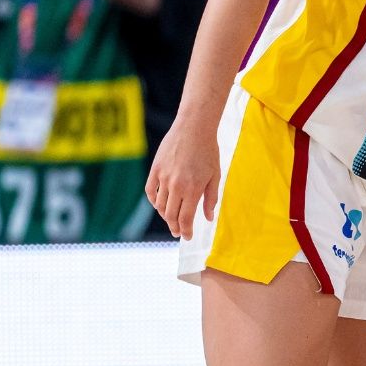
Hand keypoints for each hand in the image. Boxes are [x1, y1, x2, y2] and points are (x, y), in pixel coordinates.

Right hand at [145, 115, 220, 240]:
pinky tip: (160, 205)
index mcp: (193, 189)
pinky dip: (154, 202)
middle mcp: (176, 186)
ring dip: (165, 215)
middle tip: (178, 232)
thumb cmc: (208, 152)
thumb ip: (211, 199)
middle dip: (175, 226)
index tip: (186, 237)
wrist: (193, 129)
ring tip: (171, 219)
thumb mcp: (215, 176)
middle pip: (171, 215)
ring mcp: (163, 178)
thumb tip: (208, 218)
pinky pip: (150, 192)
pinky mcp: (155, 170)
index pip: (185, 218)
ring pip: (160, 205)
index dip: (185, 230)